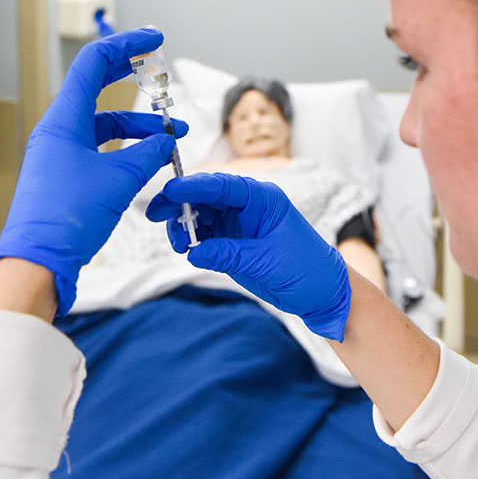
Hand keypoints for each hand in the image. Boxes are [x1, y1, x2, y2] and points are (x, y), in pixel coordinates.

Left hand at [0, 28, 187, 314]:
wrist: (38, 261)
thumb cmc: (69, 217)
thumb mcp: (120, 180)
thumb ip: (149, 154)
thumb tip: (166, 140)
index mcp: (64, 119)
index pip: (95, 63)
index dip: (127, 45)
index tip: (155, 40)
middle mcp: (59, 130)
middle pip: (96, 86)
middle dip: (131, 76)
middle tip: (158, 70)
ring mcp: (61, 152)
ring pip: (104, 123)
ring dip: (138, 125)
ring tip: (171, 136)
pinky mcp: (66, 174)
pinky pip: (100, 148)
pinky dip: (126, 148)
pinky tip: (149, 160)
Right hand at [146, 173, 350, 340]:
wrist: (322, 293)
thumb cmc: (306, 269)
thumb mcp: (266, 262)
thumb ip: (228, 254)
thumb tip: (193, 251)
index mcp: (262, 198)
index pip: (222, 185)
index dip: (193, 186)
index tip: (169, 192)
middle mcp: (247, 205)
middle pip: (204, 195)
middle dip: (179, 203)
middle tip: (156, 214)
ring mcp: (237, 223)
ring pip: (199, 213)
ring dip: (183, 224)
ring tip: (179, 242)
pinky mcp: (231, 242)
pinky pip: (203, 234)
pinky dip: (190, 239)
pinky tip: (186, 249)